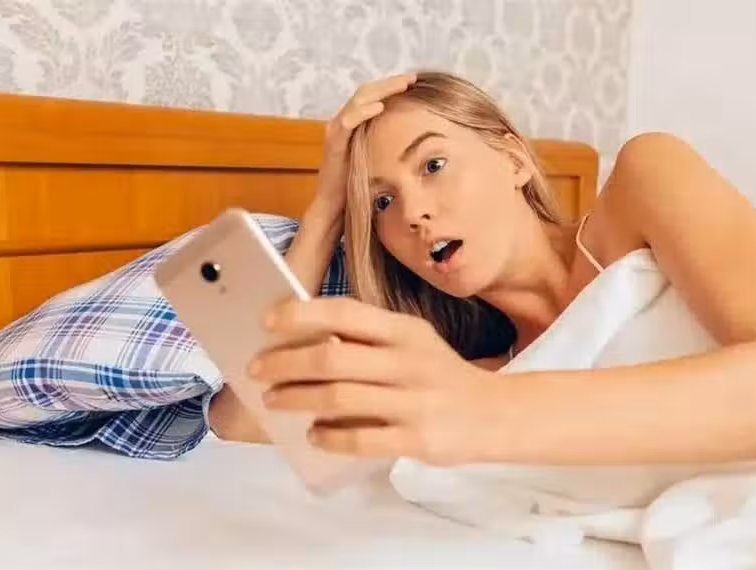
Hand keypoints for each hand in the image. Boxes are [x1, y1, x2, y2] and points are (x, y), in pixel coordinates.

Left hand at [248, 297, 507, 465]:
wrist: (496, 415)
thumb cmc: (440, 375)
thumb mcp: (413, 342)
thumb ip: (369, 338)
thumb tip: (305, 341)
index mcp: (404, 330)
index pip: (344, 312)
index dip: (300, 314)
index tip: (267, 322)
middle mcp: (408, 362)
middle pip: (331, 359)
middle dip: (285, 363)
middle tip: (258, 370)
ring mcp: (413, 402)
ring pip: (338, 399)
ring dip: (297, 399)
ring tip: (274, 400)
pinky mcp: (417, 439)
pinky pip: (360, 440)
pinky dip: (329, 437)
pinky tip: (313, 434)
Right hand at [314, 72, 417, 210]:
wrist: (335, 205)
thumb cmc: (357, 184)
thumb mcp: (377, 158)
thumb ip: (387, 143)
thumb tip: (415, 137)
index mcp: (353, 124)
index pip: (372, 96)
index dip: (392, 86)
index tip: (414, 82)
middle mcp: (342, 122)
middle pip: (367, 92)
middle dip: (390, 83)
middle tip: (412, 78)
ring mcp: (336, 131)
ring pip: (358, 100)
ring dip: (381, 90)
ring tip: (402, 85)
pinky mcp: (333, 143)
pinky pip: (347, 122)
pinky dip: (362, 112)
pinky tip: (379, 107)